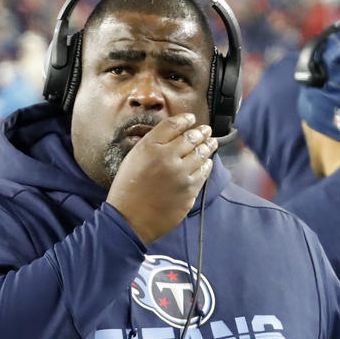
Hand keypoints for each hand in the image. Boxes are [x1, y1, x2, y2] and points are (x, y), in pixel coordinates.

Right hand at [106, 113, 216, 244]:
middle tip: (206, 130)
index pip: (173, 126)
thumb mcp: (133, 159)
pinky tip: (207, 163)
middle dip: (201, 132)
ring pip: (201, 154)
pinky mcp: (189, 190)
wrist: (130, 219)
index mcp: (150, 147)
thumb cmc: (128, 190)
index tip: (191, 119)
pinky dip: (206, 165)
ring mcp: (181, 175)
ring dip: (208, 147)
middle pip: (191, 138)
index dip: (185, 120)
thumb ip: (152, 146)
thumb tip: (172, 136)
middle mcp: (167, 158)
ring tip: (211, 143)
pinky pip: (203, 173)